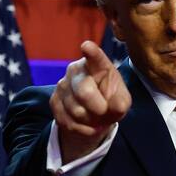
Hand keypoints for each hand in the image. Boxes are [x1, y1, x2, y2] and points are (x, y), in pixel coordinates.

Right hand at [50, 41, 131, 163]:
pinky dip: (81, 128)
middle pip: (85, 92)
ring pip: (77, 111)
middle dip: (98, 109)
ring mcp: (62, 84)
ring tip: (94, 116)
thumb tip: (116, 106)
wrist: (94, 114)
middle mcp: (76, 70)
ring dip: (90, 121)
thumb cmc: (110, 101)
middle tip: (103, 111)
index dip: (91, 52)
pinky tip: (86, 123)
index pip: (94, 57)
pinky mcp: (54, 101)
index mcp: (97, 65)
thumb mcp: (121, 101)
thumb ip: (121, 103)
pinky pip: (68, 122)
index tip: (87, 46)